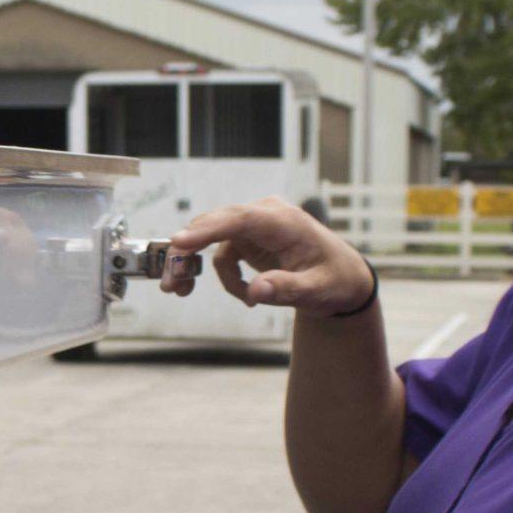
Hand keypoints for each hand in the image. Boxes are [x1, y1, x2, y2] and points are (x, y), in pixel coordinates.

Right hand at [163, 199, 371, 314]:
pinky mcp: (248, 238)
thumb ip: (287, 289)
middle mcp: (265, 216)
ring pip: (212, 240)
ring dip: (195, 265)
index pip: (240, 219)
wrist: (342, 277)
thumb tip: (256, 291)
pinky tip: (245, 296)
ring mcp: (255, 225)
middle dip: (187, 253)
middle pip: (215, 225)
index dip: (208, 229)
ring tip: (181, 291)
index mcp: (285, 222)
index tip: (179, 243)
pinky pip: (222, 254)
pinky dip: (224, 277)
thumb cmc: (335, 279)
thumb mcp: (317, 291)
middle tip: (170, 284)